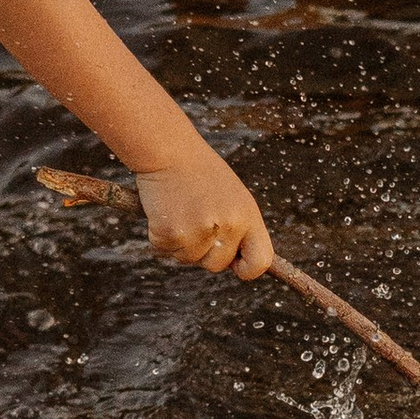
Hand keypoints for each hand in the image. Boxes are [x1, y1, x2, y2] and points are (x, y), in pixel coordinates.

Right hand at [135, 152, 273, 277]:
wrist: (169, 149)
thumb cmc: (199, 172)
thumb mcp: (232, 196)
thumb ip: (238, 227)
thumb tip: (234, 264)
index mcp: (248, 215)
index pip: (261, 261)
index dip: (246, 268)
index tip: (233, 263)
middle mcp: (229, 225)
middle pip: (216, 265)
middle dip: (202, 252)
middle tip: (193, 220)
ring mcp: (201, 230)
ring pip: (187, 259)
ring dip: (179, 242)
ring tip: (179, 210)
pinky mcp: (173, 232)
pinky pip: (164, 250)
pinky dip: (158, 236)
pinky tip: (163, 210)